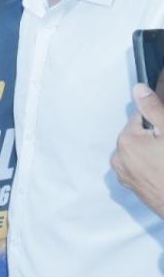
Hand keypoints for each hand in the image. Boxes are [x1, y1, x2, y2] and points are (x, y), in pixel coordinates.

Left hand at [112, 84, 163, 218]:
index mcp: (125, 141)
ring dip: (155, 152)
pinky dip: (153, 166)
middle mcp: (119, 158)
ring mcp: (125, 175)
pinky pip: (142, 168)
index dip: (158, 122)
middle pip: (140, 135)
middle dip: (156, 137)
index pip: (140, 118)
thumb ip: (153, 108)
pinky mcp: (134, 187)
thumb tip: (138, 89)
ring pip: (141, 152)